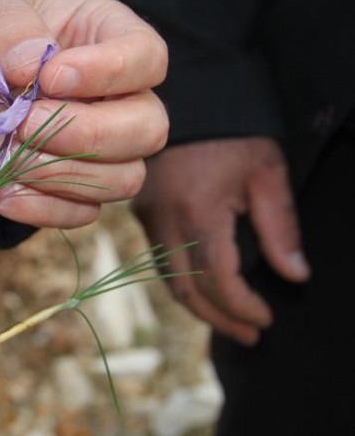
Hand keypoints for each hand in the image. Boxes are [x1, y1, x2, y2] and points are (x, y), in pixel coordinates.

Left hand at [0, 0, 167, 227]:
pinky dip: (41, 207)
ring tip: (8, 153)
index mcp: (109, 37)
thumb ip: (6, 25)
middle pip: (148, 129)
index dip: (108, 73)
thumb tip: (33, 65)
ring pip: (124, 179)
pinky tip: (1, 188)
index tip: (50, 77)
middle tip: (22, 121)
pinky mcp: (72, 187)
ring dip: (62, 174)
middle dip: (85, 134)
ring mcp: (101, 148)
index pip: (147, 59)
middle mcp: (119, 96)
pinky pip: (82, 212)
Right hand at [131, 137, 309, 344]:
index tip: (267, 320)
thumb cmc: (233, 133)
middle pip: (187, 290)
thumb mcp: (267, 172)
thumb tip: (295, 276)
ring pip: (168, 280)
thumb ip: (280, 227)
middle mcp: (164, 221)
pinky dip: (183, 283)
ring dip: (199, 307)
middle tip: (250, 336)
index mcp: (199, 212)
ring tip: (230, 322)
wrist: (186, 99)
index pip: (218, 279)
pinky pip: (160, 261)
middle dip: (219, 319)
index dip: (242, 307)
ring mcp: (147, 218)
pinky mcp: (141, 213)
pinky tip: (205, 290)